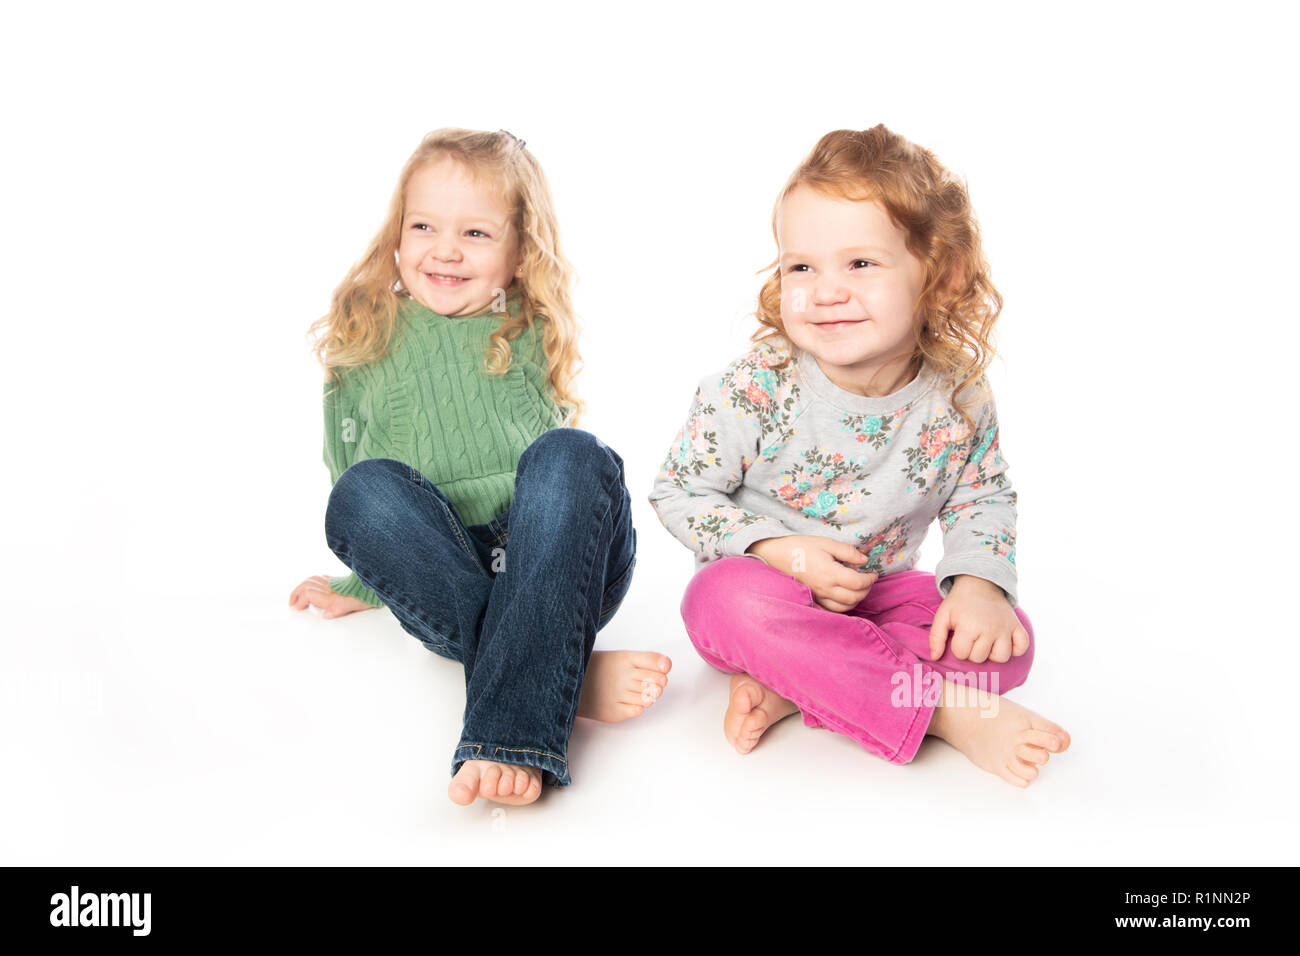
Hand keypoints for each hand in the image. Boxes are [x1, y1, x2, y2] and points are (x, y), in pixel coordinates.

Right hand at [288, 574, 373, 619]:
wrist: (379, 584)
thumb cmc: (369, 596)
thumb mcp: (355, 605)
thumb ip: (339, 610)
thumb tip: (325, 615)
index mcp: (332, 595)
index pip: (308, 593)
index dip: (299, 599)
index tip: (296, 608)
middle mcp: (332, 587)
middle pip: (307, 584)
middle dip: (296, 593)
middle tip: (292, 603)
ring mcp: (335, 583)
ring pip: (313, 579)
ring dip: (303, 586)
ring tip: (298, 595)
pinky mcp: (340, 581)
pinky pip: (323, 578)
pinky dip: (313, 581)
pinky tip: (314, 585)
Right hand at [747, 535, 877, 612]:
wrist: (775, 555)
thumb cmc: (800, 547)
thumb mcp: (825, 542)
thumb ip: (847, 552)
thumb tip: (864, 560)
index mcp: (830, 573)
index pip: (858, 583)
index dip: (870, 579)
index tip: (873, 573)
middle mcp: (825, 588)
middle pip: (854, 598)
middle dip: (866, 590)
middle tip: (868, 580)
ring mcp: (818, 596)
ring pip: (844, 607)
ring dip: (856, 600)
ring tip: (858, 588)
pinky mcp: (813, 599)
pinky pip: (832, 610)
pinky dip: (843, 607)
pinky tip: (844, 598)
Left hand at [928, 575, 1027, 662]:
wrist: (980, 583)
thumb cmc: (960, 603)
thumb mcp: (942, 615)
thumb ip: (935, 637)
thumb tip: (935, 658)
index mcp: (969, 626)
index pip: (961, 654)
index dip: (957, 647)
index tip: (958, 636)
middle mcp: (989, 628)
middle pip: (979, 658)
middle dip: (972, 651)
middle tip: (971, 637)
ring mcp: (1005, 628)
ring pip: (1001, 657)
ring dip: (992, 653)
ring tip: (986, 642)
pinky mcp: (1017, 626)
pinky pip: (1022, 647)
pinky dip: (1016, 649)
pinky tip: (1005, 642)